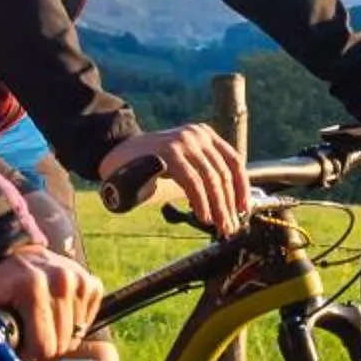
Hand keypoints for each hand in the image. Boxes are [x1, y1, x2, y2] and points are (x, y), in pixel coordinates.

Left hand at [0, 243, 101, 360]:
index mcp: (33, 288)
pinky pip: (88, 318)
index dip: (31, 353)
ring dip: (61, 333)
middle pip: (63, 343)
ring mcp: (78, 281)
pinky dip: (76, 320)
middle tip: (32, 333)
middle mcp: (60, 281)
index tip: (22, 343)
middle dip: (46, 345)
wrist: (15, 254)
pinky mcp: (90, 283)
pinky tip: (59, 310)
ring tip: (44, 319)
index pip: (44, 346)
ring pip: (77, 334)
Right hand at [100, 123, 246, 231]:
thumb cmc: (149, 164)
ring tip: (219, 225)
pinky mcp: (169, 152)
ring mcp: (183, 141)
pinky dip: (200, 202)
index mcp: (205, 135)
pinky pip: (193, 181)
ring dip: (218, 207)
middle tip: (230, 226)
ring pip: (211, 179)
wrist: (116, 154)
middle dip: (229, 204)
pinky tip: (203, 215)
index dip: (242, 187)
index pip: (234, 161)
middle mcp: (197, 135)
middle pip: (223, 173)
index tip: (244, 209)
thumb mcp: (182, 164)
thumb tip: (227, 205)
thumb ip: (202, 175)